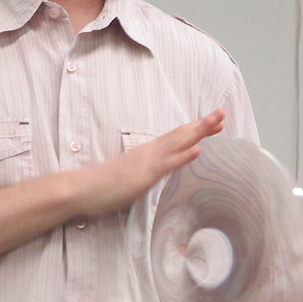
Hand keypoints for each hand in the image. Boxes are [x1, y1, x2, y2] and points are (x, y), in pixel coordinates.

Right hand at [75, 111, 224, 216]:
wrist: (80, 188)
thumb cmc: (102, 185)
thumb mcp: (131, 176)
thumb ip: (145, 172)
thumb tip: (155, 172)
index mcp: (147, 153)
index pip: (176, 138)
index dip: (196, 129)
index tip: (215, 124)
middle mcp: (149, 153)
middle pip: (180, 135)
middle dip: (203, 124)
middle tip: (222, 113)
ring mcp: (146, 162)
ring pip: (176, 143)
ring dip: (198, 132)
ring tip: (216, 122)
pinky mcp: (142, 176)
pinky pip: (166, 165)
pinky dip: (183, 157)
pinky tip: (198, 150)